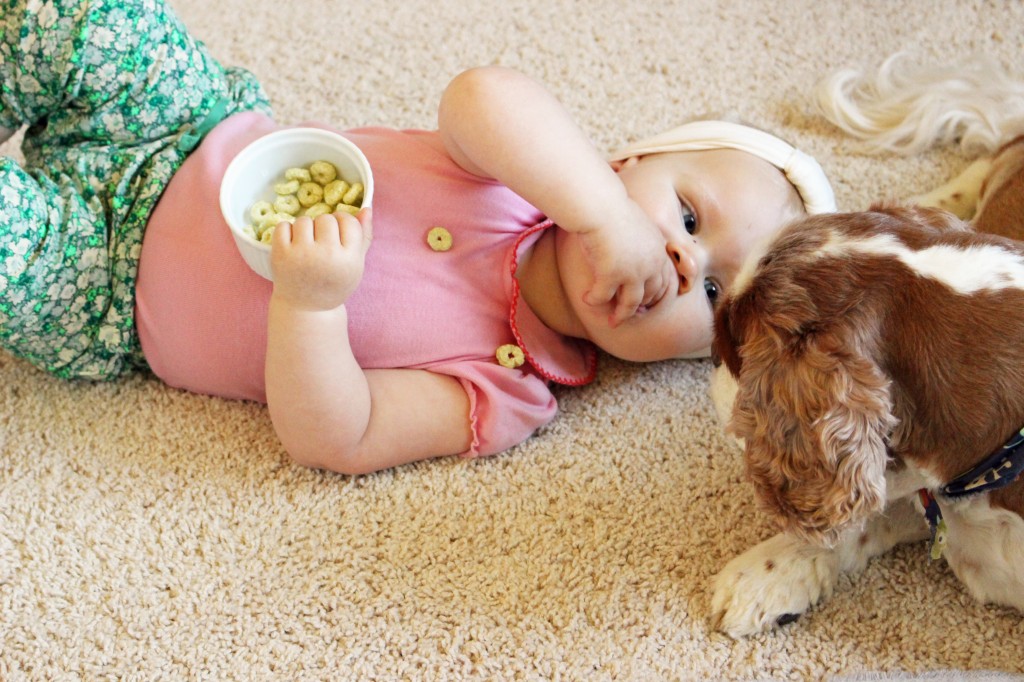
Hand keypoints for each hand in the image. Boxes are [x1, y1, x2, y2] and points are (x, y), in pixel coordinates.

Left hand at [269, 208, 372, 311]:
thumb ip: (363, 236)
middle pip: (326, 219)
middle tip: (321, 245)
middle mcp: (326, 256)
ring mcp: (302, 255)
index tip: (338, 235)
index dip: (343, 223)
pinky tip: (292, 246)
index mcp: (349, 259)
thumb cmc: (334, 284)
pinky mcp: (281, 254)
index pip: (348, 221)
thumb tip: (366, 209)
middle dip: (324, 227)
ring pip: (304, 220)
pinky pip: (283, 225)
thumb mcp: (355, 265)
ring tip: (307, 246)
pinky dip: (286, 232)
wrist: (306, 308)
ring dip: (305, 229)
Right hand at [578, 202, 674, 326]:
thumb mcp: (637, 225)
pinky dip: (594, 300)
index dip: (655, 296)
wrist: (600, 206)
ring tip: (611, 322)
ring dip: (620, 315)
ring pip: (630, 304)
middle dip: (639, 308)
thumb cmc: (613, 210)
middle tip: (629, 315)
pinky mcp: (611, 275)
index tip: (645, 304)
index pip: (665, 281)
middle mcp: (651, 265)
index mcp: (659, 252)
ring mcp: (633, 272)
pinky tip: (586, 299)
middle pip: (650, 296)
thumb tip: (632, 250)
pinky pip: (603, 297)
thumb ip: (640, 242)